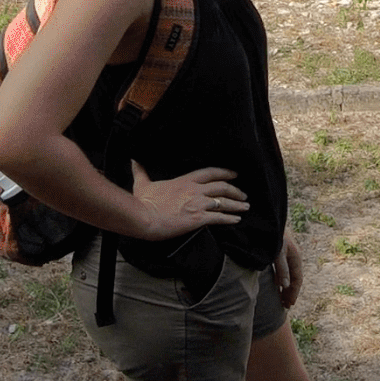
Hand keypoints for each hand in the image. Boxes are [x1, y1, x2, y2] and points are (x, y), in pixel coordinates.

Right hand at [130, 161, 245, 239]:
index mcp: (184, 181)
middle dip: (235, 190)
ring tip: (245, 207)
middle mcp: (195, 190)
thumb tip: (134, 160)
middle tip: (244, 194)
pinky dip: (230, 219)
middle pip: (221, 186)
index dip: (224, 172)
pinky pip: (219, 218)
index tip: (234, 174)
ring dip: (237, 204)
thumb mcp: (142, 183)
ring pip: (223, 202)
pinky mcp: (198, 219)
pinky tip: (236, 220)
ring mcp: (198, 204)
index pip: (209, 173)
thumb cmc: (143, 202)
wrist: (144, 217)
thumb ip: (141, 171)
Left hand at [272, 235, 303, 309]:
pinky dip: (282, 279)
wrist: (268, 219)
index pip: (297, 279)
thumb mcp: (276, 252)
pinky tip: (277, 285)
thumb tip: (285, 286)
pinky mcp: (282, 252)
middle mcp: (294, 256)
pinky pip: (285, 270)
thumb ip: (282, 269)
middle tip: (285, 306)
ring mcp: (289, 254)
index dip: (293, 293)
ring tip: (282, 299)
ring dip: (286, 287)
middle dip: (291, 292)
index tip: (289, 304)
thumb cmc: (273, 236)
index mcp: (296, 257)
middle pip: (294, 278)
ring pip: (290, 274)